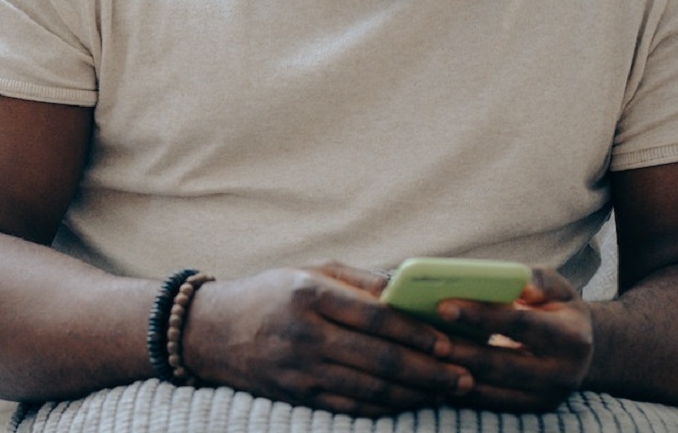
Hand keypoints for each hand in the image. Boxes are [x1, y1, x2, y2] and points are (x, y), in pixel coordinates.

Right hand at [182, 262, 474, 416]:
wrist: (212, 331)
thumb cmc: (271, 293)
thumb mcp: (310, 271)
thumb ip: (361, 281)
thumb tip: (411, 291)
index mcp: (309, 294)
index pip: (375, 316)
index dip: (417, 332)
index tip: (451, 341)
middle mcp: (304, 333)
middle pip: (380, 357)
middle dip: (429, 369)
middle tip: (465, 375)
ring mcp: (299, 368)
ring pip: (371, 386)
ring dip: (416, 392)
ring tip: (447, 390)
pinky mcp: (297, 395)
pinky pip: (351, 406)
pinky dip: (386, 406)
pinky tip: (410, 402)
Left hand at [439, 266, 593, 412]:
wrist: (583, 350)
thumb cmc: (558, 308)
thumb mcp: (557, 288)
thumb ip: (537, 279)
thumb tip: (516, 281)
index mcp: (570, 337)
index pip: (518, 324)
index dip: (480, 315)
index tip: (443, 306)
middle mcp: (563, 373)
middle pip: (501, 363)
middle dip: (461, 351)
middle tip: (425, 338)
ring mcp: (548, 397)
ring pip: (493, 389)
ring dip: (456, 373)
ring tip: (425, 355)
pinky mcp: (533, 410)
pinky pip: (492, 403)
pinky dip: (463, 390)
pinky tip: (438, 373)